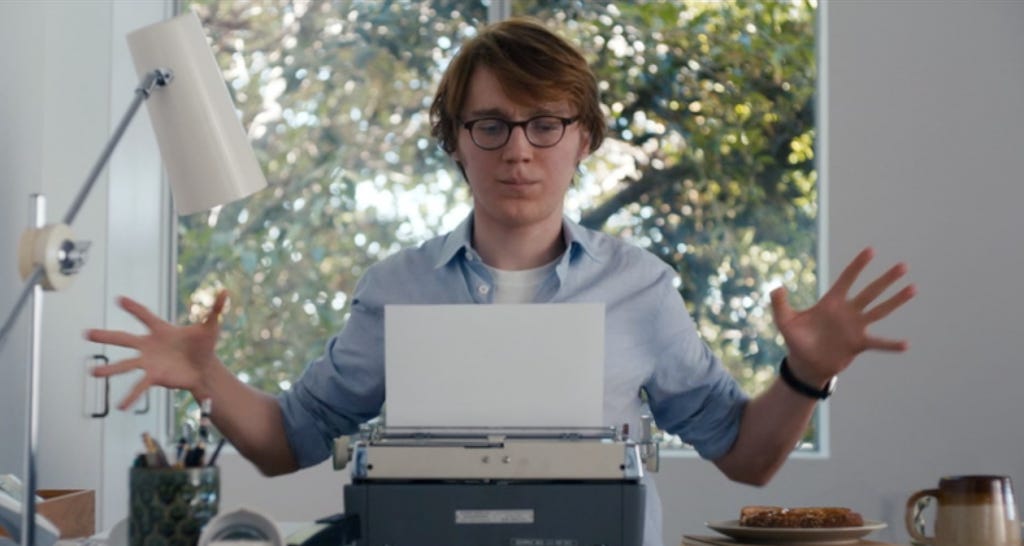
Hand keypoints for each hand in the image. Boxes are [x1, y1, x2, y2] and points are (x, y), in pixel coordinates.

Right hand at [85, 290, 228, 409]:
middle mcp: (149, 345)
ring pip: (126, 365)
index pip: (145, 316)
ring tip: (93, 372)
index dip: (134, 308)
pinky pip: (139, 387)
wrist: (205, 367)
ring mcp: (149, 362)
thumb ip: (215, 309)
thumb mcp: (210, 327)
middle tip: (87, 333)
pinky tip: (120, 407)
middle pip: (125, 339)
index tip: (119, 300)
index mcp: (161, 330)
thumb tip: (225, 291)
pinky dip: (131, 397)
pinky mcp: (154, 377)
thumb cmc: (204, 345)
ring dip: (110, 369)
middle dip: (106, 336)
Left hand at [770, 247, 915, 385]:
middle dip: (886, 279)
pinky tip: (906, 345)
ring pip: (879, 310)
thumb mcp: (785, 321)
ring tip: (913, 289)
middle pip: (870, 291)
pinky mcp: (858, 344)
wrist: (806, 363)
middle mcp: (847, 311)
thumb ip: (780, 305)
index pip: (847, 279)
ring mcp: (855, 327)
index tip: (870, 251)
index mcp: (831, 302)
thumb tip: (777, 288)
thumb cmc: (797, 340)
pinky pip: (878, 343)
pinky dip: (890, 344)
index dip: (857, 265)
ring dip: (896, 301)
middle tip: (903, 266)